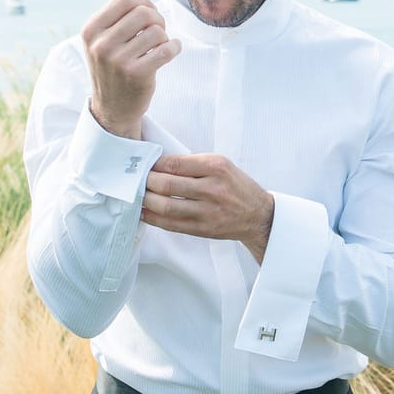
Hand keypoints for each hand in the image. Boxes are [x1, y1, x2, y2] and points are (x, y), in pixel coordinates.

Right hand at [82, 0, 180, 137]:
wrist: (113, 108)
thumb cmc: (113, 66)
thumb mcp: (107, 37)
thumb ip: (117, 8)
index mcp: (90, 30)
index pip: (124, 0)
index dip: (143, 3)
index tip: (148, 16)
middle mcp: (100, 44)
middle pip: (142, 12)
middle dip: (157, 18)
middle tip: (158, 31)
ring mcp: (117, 60)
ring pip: (156, 31)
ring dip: (164, 36)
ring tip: (160, 45)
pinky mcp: (136, 74)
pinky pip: (166, 49)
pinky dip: (174, 47)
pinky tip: (172, 50)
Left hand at [142, 154, 274, 263]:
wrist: (257, 214)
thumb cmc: (236, 186)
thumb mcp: (221, 164)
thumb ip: (193, 164)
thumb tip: (160, 164)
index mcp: (216, 167)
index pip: (175, 164)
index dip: (155, 164)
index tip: (145, 164)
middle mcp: (212, 189)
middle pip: (167, 185)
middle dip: (146, 182)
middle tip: (136, 179)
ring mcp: (207, 212)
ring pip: (166, 207)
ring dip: (146, 201)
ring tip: (137, 195)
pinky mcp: (203, 229)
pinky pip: (171, 225)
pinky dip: (153, 218)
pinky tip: (144, 212)